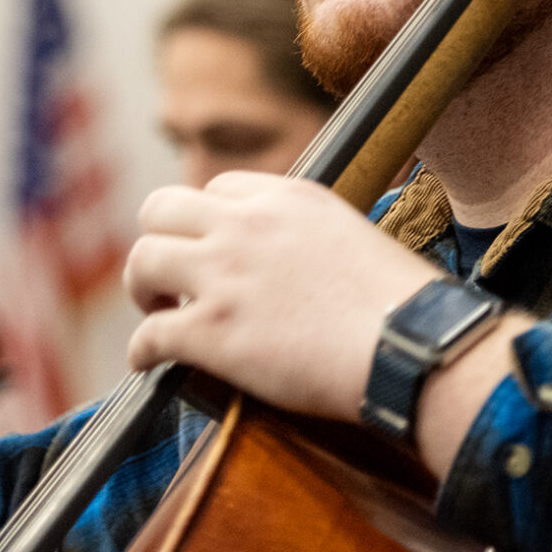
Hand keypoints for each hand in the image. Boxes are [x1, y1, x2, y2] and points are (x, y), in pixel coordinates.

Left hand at [123, 173, 442, 421]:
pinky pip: (148, 334)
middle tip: (173, 279)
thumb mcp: (356, 238)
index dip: (209, 224)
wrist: (410, 347)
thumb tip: (300, 266)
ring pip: (141, 260)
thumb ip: (312, 238)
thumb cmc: (402, 306)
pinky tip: (149, 363)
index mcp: (287, 197)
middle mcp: (247, 224)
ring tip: (159, 313)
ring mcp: (224, 275)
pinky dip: (141, 350)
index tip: (215, 252)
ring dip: (143, 289)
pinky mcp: (212, 331)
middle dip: (159, 241)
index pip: (218, 189)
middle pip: (160, 208)